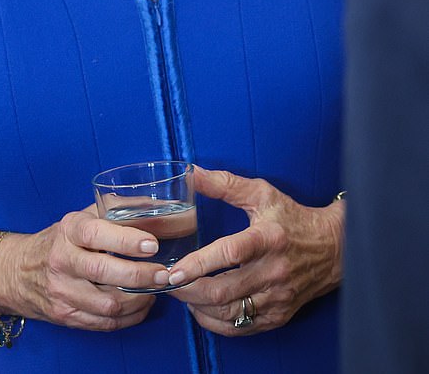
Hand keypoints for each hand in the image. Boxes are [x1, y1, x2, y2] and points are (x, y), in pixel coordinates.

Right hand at [0, 206, 168, 330]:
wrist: (19, 270)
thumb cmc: (63, 238)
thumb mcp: (83, 216)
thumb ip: (118, 209)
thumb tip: (160, 205)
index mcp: (68, 230)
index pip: (96, 233)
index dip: (125, 240)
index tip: (151, 244)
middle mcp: (62, 260)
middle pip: (103, 271)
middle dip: (139, 275)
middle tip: (164, 273)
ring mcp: (62, 291)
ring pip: (107, 303)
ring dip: (139, 299)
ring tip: (156, 289)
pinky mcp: (65, 315)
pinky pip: (104, 323)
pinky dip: (129, 317)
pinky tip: (142, 304)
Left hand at [168, 167, 343, 335]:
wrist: (333, 248)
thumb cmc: (292, 218)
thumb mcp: (261, 194)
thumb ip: (224, 184)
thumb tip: (191, 173)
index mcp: (267, 239)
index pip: (230, 254)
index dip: (199, 264)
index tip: (173, 270)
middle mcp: (273, 272)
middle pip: (224, 291)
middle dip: (189, 290)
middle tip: (166, 282)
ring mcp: (277, 298)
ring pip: (229, 314)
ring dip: (198, 307)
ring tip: (180, 293)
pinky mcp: (279, 315)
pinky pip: (241, 327)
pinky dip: (216, 323)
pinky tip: (201, 309)